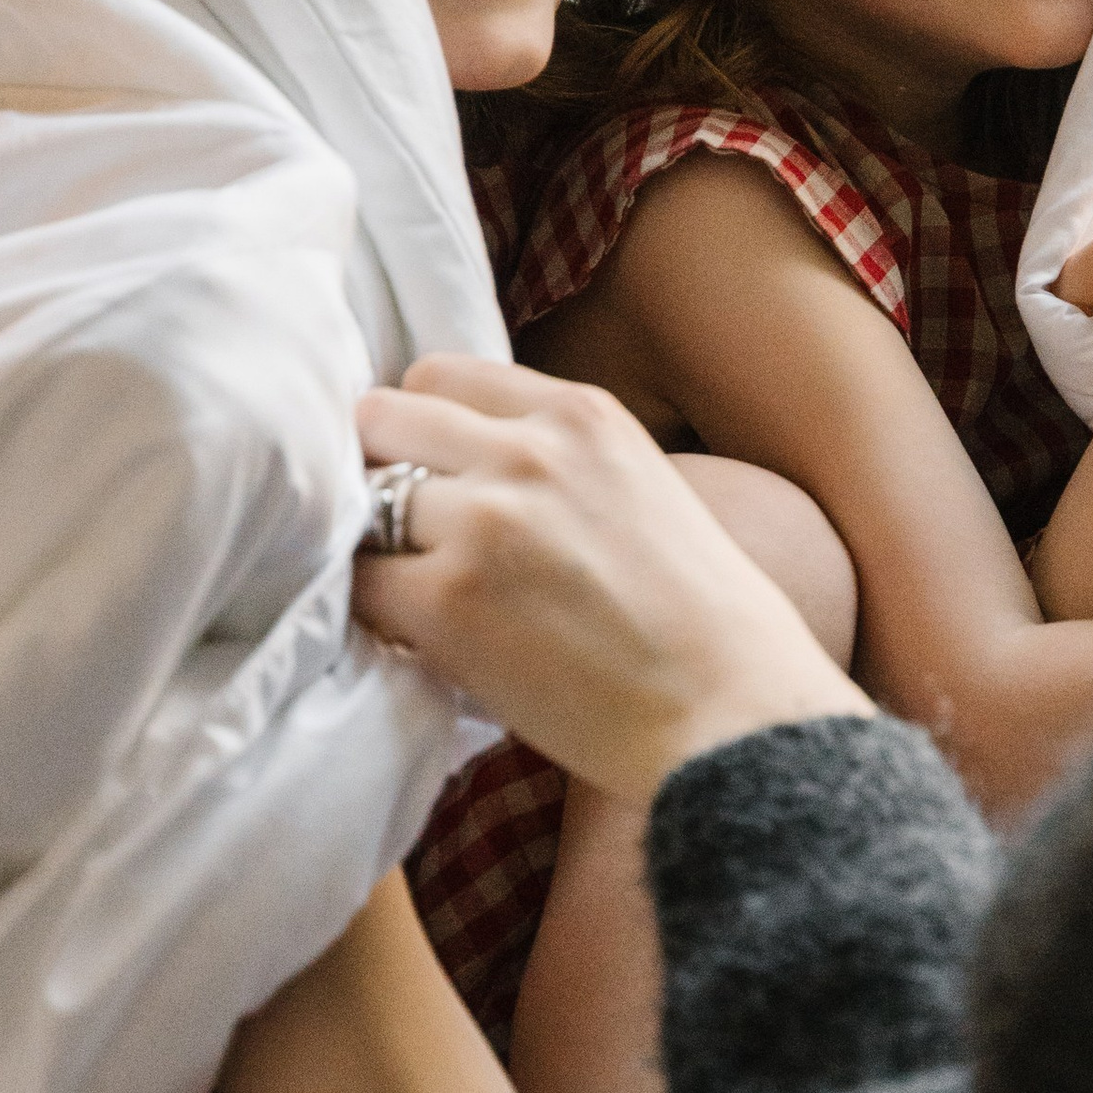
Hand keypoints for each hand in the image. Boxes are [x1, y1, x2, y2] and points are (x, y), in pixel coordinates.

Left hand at [353, 359, 867, 803]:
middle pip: (382, 418)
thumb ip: (557, 463)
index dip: (418, 430)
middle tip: (404, 536)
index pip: (439, 377)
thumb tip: (461, 471)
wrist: (733, 715)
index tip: (427, 477)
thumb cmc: (704, 628)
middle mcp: (528, 451)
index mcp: (581, 415)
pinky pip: (359, 587)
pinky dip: (372, 615)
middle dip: (378, 472)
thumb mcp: (642, 490)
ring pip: (362, 504)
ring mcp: (485, 522)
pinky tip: (415, 640)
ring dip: (376, 548)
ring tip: (416, 594)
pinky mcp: (449, 602)